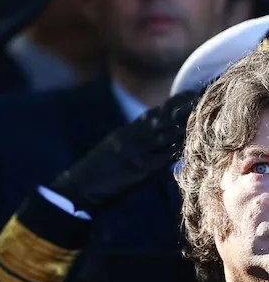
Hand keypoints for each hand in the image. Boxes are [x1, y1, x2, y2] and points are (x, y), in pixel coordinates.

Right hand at [50, 90, 198, 213]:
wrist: (78, 188)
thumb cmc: (96, 173)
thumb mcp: (113, 149)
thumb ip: (132, 141)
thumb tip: (153, 138)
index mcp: (126, 133)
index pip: (155, 113)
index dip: (174, 103)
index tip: (192, 93)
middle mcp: (131, 138)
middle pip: (163, 118)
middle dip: (184, 107)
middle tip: (204, 95)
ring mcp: (136, 152)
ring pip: (165, 133)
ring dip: (184, 123)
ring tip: (203, 112)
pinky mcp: (139, 169)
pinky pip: (163, 157)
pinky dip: (177, 148)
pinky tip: (191, 141)